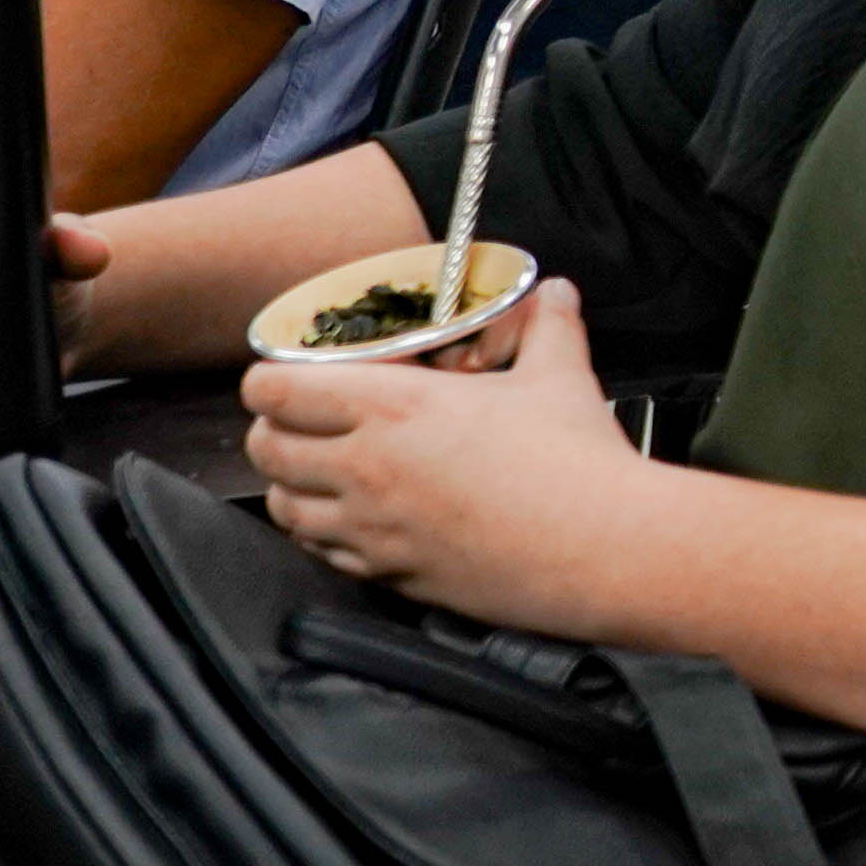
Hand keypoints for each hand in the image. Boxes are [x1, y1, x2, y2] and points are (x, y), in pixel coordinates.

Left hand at [239, 278, 647, 631]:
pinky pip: (323, 554)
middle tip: (299, 424)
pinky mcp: (391, 573)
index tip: (288, 378)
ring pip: (283, 507)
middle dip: (272, 431)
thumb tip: (555, 291)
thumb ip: (548, 326)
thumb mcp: (560, 375)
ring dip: (290, 486)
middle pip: (265, 448)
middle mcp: (366, 467)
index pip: (275, 391)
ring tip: (318, 474)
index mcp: (394, 406)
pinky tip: (352, 521)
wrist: (601, 548)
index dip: (270, 380)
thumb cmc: (576, 463)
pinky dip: (323, 535)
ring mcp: (373, 528)